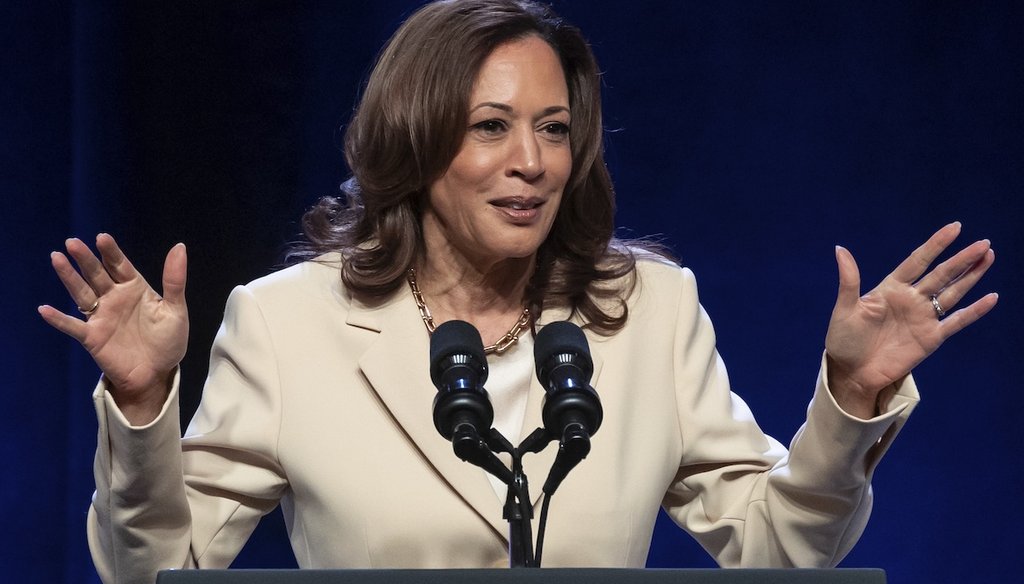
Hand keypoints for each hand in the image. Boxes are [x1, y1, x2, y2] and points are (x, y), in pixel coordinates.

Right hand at [38, 234, 188, 424]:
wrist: (157, 374)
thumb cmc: (168, 342)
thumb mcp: (176, 310)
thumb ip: (174, 281)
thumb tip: (179, 247)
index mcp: (135, 289)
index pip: (120, 265)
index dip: (111, 252)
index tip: (102, 238)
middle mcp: (115, 299)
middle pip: (97, 274)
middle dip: (86, 259)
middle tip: (73, 242)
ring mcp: (101, 317)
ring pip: (81, 293)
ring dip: (69, 277)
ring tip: (57, 258)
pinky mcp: (92, 337)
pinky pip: (73, 326)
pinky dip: (59, 319)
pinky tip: (45, 310)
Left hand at [825, 222, 996, 418]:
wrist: (852, 374)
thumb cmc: (843, 341)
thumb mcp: (844, 309)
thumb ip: (849, 280)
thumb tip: (840, 248)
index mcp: (890, 288)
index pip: (917, 261)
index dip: (936, 244)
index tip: (955, 227)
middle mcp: (910, 299)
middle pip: (941, 274)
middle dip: (962, 259)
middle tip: (983, 243)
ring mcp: (923, 318)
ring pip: (953, 292)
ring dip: (971, 276)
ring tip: (989, 257)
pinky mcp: (931, 338)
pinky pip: (957, 321)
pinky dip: (975, 311)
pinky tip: (991, 297)